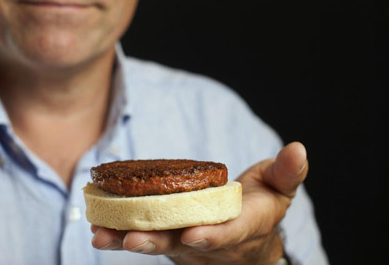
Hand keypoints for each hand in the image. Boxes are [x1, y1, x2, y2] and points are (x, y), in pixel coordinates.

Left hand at [90, 142, 307, 263]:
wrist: (248, 239)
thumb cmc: (263, 207)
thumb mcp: (279, 189)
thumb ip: (286, 172)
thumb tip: (298, 149)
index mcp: (242, 229)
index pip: (227, 235)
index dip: (211, 236)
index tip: (193, 235)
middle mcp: (209, 243)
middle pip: (182, 246)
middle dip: (156, 242)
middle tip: (130, 240)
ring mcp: (184, 244)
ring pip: (156, 244)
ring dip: (127, 239)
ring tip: (100, 235)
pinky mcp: (166, 237)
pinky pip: (143, 236)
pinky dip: (119, 233)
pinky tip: (96, 227)